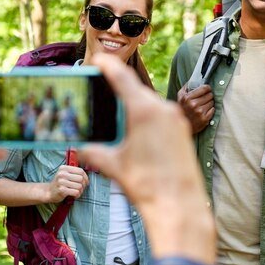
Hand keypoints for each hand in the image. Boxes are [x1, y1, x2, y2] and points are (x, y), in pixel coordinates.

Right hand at [47, 165, 88, 202]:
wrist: (49, 192)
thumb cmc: (60, 184)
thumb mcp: (65, 175)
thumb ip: (74, 173)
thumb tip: (87, 177)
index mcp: (64, 168)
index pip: (80, 171)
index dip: (85, 177)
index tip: (85, 182)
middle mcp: (62, 173)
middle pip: (81, 178)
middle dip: (84, 185)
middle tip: (81, 189)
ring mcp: (61, 182)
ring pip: (79, 186)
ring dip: (80, 191)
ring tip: (77, 192)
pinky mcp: (61, 190)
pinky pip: (76, 192)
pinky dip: (77, 195)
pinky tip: (74, 196)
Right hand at [80, 54, 214, 264]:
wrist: (179, 205)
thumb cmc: (147, 185)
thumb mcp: (113, 165)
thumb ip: (94, 152)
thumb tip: (82, 149)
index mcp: (143, 111)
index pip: (122, 77)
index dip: (108, 65)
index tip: (98, 60)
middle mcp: (163, 109)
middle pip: (136, 90)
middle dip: (120, 89)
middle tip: (104, 90)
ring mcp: (176, 119)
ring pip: (150, 104)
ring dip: (134, 105)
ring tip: (119, 113)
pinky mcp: (183, 131)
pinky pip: (162, 116)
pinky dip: (147, 118)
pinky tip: (138, 131)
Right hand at [177, 83, 214, 133]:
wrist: (182, 125)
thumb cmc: (182, 109)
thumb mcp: (180, 96)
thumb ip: (187, 87)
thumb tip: (195, 79)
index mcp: (187, 98)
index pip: (204, 88)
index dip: (207, 88)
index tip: (208, 89)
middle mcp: (193, 105)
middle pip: (209, 95)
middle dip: (209, 95)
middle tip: (206, 98)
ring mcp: (199, 112)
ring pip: (212, 102)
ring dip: (210, 102)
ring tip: (204, 104)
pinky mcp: (204, 119)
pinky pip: (213, 110)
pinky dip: (211, 109)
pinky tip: (205, 111)